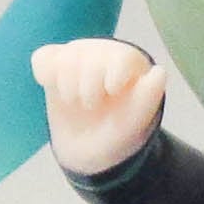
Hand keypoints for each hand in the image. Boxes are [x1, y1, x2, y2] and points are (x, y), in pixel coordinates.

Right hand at [32, 39, 165, 175]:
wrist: (89, 151)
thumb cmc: (117, 135)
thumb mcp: (134, 124)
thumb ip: (148, 99)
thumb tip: (160, 72)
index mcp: (129, 62)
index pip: (119, 58)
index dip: (112, 78)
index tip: (112, 94)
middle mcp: (104, 52)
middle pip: (87, 57)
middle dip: (86, 88)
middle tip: (92, 106)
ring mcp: (78, 56)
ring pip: (64, 58)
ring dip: (67, 87)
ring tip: (77, 101)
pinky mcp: (54, 63)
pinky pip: (43, 58)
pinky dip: (45, 75)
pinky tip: (53, 88)